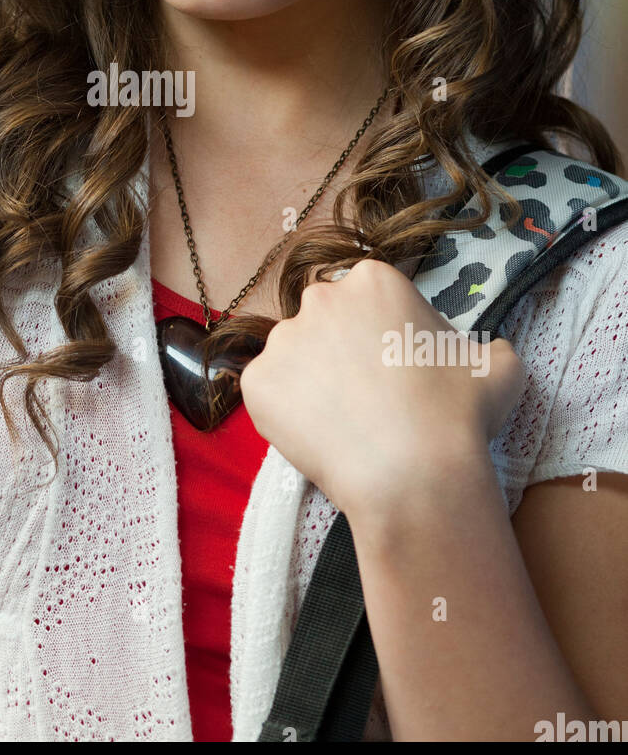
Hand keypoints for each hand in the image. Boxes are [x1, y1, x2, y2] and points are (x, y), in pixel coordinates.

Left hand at [238, 258, 524, 517]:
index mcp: (373, 280)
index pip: (369, 298)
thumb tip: (485, 353)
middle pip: (327, 320)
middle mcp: (320, 298)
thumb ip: (486, 348)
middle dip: (342, 349)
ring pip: (296, 356)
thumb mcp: (497, 366)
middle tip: (367, 395)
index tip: (396, 367)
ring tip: (344, 422)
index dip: (385, 333)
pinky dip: (287, 412)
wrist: (414, 475)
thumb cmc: (459, 414)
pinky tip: (320, 436)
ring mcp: (282, 340)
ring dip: (313, 379)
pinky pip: (270, 392)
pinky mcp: (257, 382)